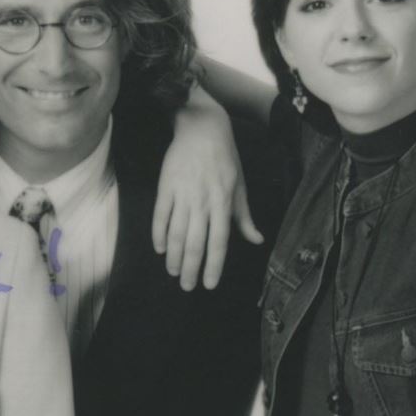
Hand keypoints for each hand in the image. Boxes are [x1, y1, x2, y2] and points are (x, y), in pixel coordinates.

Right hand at [153, 103, 262, 291]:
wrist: (202, 128)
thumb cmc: (225, 157)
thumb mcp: (240, 185)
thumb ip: (244, 216)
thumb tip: (257, 240)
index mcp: (223, 203)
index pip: (219, 242)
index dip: (214, 266)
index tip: (209, 285)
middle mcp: (203, 202)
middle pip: (196, 243)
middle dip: (191, 269)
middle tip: (187, 287)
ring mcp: (183, 195)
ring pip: (177, 233)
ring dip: (174, 257)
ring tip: (174, 273)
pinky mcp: (166, 187)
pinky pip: (161, 216)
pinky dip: (159, 234)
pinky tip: (159, 249)